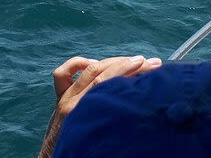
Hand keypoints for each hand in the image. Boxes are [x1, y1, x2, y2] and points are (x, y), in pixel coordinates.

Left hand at [39, 55, 161, 157]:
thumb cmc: (81, 151)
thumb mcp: (103, 138)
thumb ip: (116, 119)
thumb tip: (141, 104)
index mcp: (83, 112)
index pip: (108, 83)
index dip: (130, 71)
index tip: (150, 67)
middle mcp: (73, 102)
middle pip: (102, 73)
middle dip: (128, 64)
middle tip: (148, 62)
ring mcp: (65, 98)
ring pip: (89, 69)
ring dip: (113, 61)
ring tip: (132, 60)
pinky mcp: (60, 97)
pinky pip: (63, 74)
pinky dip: (79, 64)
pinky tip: (94, 63)